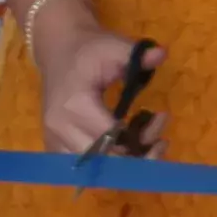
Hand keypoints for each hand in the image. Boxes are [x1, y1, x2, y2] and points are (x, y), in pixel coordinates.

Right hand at [35, 19, 154, 158]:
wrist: (59, 51)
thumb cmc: (89, 50)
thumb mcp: (115, 46)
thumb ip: (137, 55)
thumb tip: (161, 54)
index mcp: (73, 106)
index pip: (109, 138)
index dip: (138, 140)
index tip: (160, 126)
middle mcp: (60, 130)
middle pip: (103, 160)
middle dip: (137, 155)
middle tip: (161, 139)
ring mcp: (55, 140)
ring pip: (96, 169)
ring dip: (126, 161)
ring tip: (150, 140)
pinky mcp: (56, 147)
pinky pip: (87, 167)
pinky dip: (112, 161)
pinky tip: (130, 143)